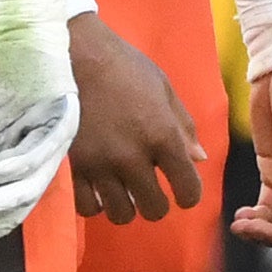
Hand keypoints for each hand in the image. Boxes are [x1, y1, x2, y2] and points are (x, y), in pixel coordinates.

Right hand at [64, 12, 201, 222]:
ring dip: (125, 206)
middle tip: (150, 191)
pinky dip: (95, 203)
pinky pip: (87, 207)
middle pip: (154, 209)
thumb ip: (183, 127)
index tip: (183, 192)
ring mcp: (100, 165)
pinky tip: (97, 190)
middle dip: (157, 204)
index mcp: (163, 136)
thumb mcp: (164, 90)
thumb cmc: (124, 68)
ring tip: (121, 192)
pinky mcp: (73, 167)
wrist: (74, 57)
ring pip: (120, 214)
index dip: (190, 196)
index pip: (187, 188)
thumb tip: (198, 159)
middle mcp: (133, 157)